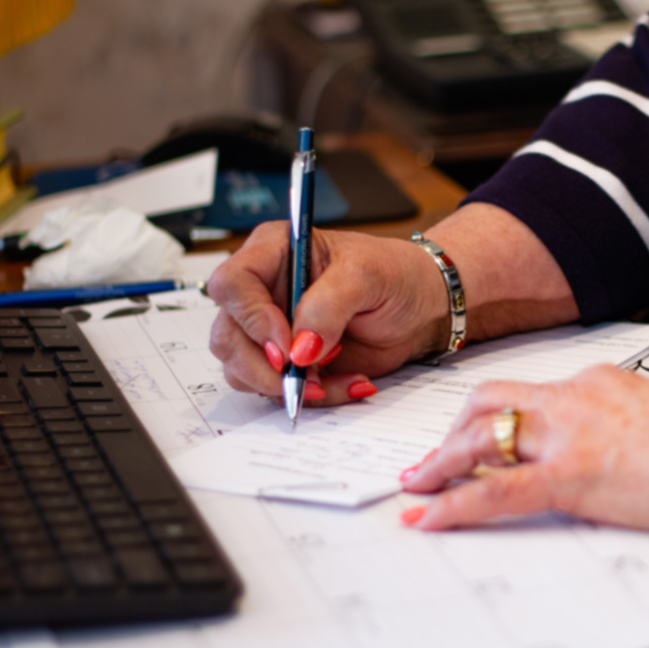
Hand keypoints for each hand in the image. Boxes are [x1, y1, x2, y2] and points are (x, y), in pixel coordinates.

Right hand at [207, 222, 447, 404]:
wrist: (421, 308)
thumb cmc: (396, 275)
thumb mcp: (367, 276)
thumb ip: (329, 307)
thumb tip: (299, 349)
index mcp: (273, 252)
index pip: (232, 284)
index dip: (252, 319)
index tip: (287, 345)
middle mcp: (264, 291)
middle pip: (227, 335)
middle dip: (263, 366)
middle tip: (305, 376)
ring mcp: (273, 330)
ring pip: (242, 368)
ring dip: (287, 385)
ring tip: (335, 377)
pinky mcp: (290, 362)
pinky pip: (278, 389)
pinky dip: (312, 395)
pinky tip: (348, 381)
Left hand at [399, 365, 648, 532]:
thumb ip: (632, 428)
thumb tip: (623, 453)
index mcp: (601, 383)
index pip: (532, 395)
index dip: (496, 419)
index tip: (481, 438)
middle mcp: (575, 397)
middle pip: (491, 403)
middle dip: (454, 432)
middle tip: (432, 462)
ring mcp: (569, 434)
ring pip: (481, 439)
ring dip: (441, 465)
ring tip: (418, 489)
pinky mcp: (571, 476)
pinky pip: (495, 492)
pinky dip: (454, 506)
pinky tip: (430, 520)